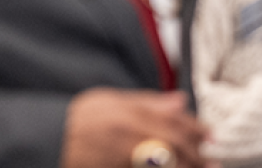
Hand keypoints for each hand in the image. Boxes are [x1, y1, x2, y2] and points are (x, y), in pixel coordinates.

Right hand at [62, 89, 211, 167]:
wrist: (50, 140)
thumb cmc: (77, 120)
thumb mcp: (109, 100)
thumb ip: (146, 101)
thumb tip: (179, 101)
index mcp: (129, 115)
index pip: (173, 121)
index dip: (195, 128)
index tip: (209, 134)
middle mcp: (131, 138)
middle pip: (174, 146)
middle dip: (198, 154)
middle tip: (212, 159)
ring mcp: (126, 160)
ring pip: (167, 164)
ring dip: (189, 167)